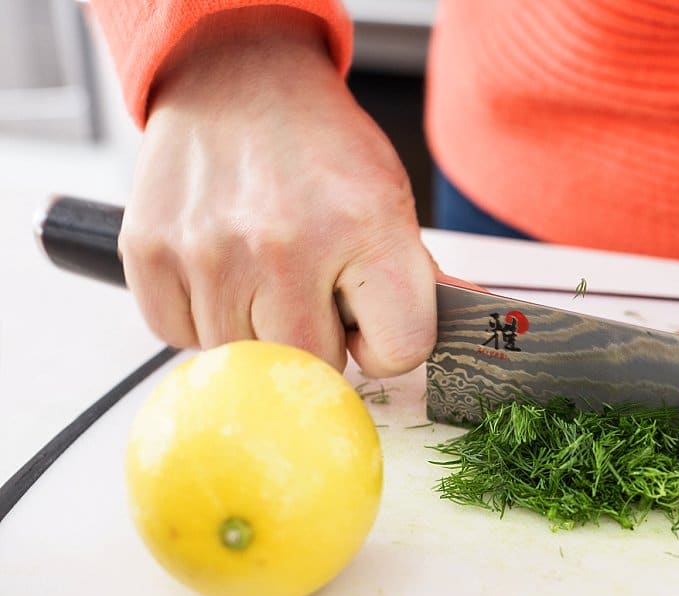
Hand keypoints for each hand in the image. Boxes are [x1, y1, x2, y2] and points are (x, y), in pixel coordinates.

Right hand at [119, 6, 436, 375]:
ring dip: (256, 330)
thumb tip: (460, 330)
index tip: (370, 324)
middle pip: (313, 364)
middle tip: (312, 293)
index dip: (388, 346)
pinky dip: (201, 318)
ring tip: (263, 271)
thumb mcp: (390, 198)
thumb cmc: (322, 150)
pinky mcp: (150, 253)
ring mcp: (211, 252)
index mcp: (367, 228)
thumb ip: (416, 278)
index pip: (400, 350)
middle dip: (318, 340)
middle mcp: (286, 244)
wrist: (238, 79)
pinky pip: (180, 336)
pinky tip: (221, 270)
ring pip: (242, 357)